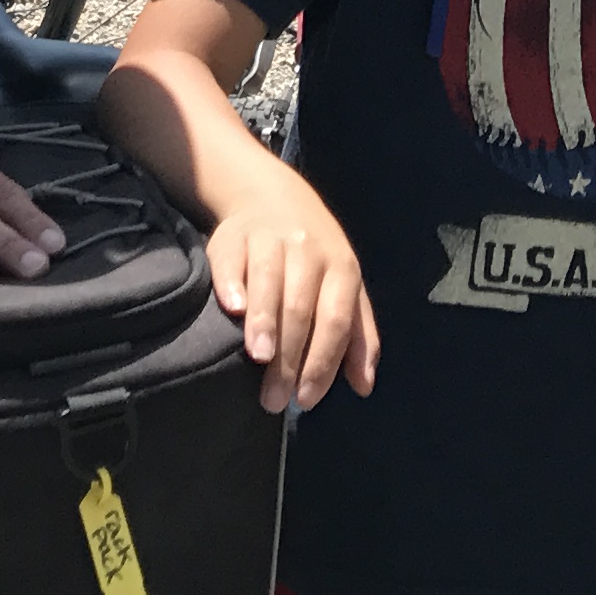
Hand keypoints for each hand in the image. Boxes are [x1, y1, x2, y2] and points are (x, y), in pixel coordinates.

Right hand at [205, 161, 378, 413]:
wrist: (272, 195)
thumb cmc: (315, 256)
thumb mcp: (345, 287)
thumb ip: (357, 335)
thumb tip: (363, 386)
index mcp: (341, 268)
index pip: (335, 319)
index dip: (322, 360)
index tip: (305, 399)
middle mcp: (308, 251)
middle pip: (300, 307)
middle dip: (289, 357)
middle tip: (274, 399)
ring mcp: (270, 239)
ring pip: (270, 280)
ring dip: (265, 320)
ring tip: (258, 358)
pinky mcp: (233, 236)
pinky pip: (231, 260)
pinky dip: (232, 283)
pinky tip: (231, 308)